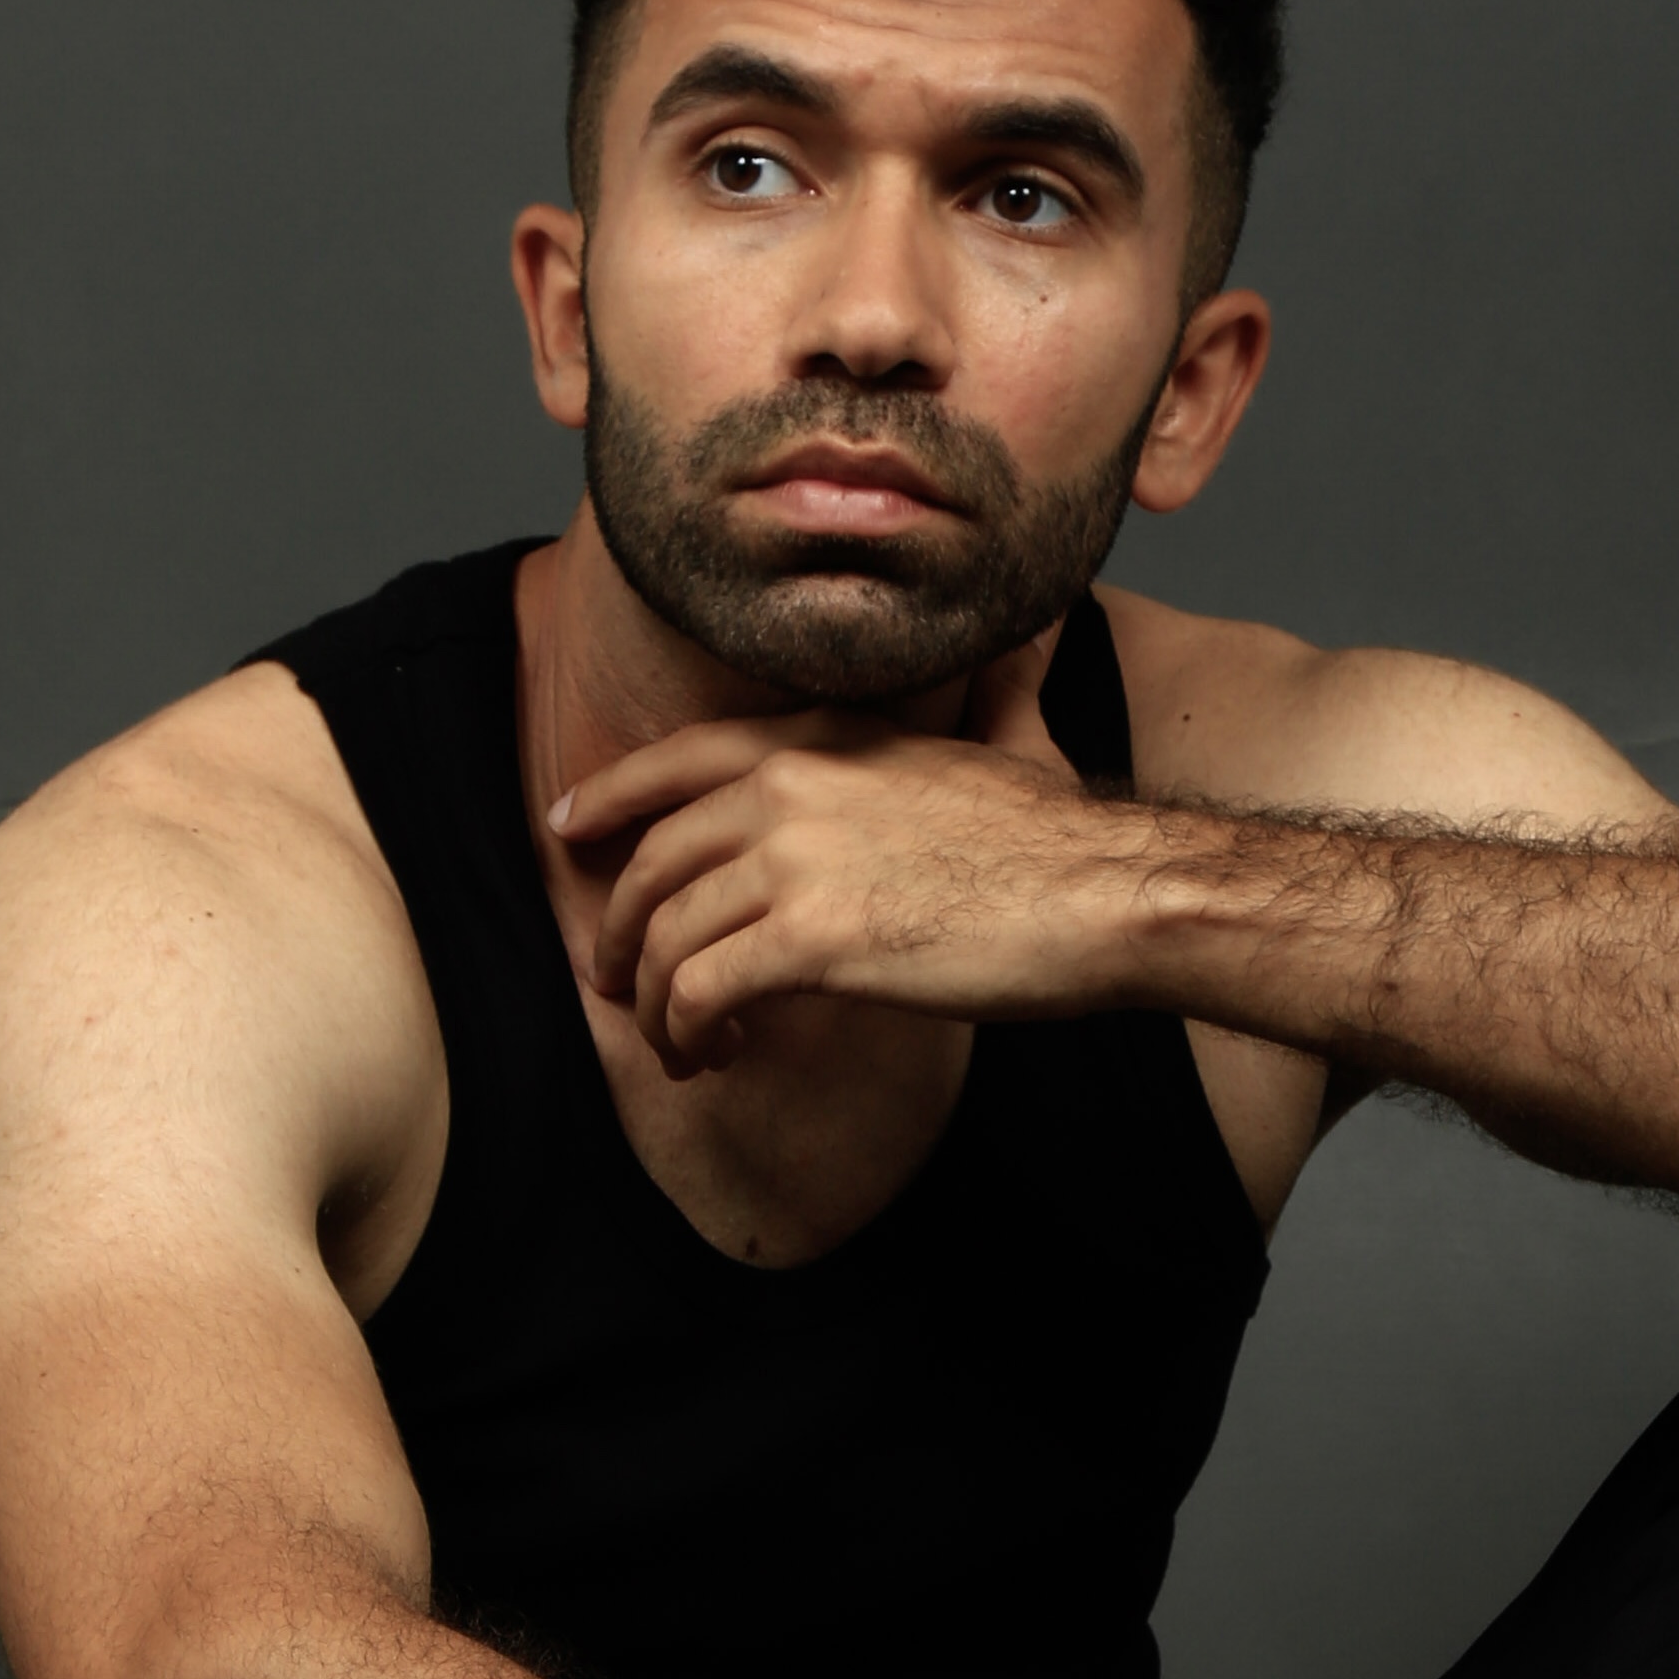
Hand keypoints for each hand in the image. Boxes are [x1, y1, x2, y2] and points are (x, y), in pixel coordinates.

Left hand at [554, 650, 1158, 1069]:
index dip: (610, 796)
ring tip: (680, 1044)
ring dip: (656, 1004)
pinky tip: (721, 1052)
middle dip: (620, 932)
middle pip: (652, 864)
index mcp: (823, 740)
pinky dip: (692, 1032)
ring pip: (666, 939)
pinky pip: (702, 992)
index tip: (569, 829)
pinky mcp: (812, 942)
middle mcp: (791, 789)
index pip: (680, 760)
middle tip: (617, 981)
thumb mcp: (1017, 736)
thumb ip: (1000, 685)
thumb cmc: (1069, 836)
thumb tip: (1035, 625)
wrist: (1109, 894)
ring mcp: (796, 863)